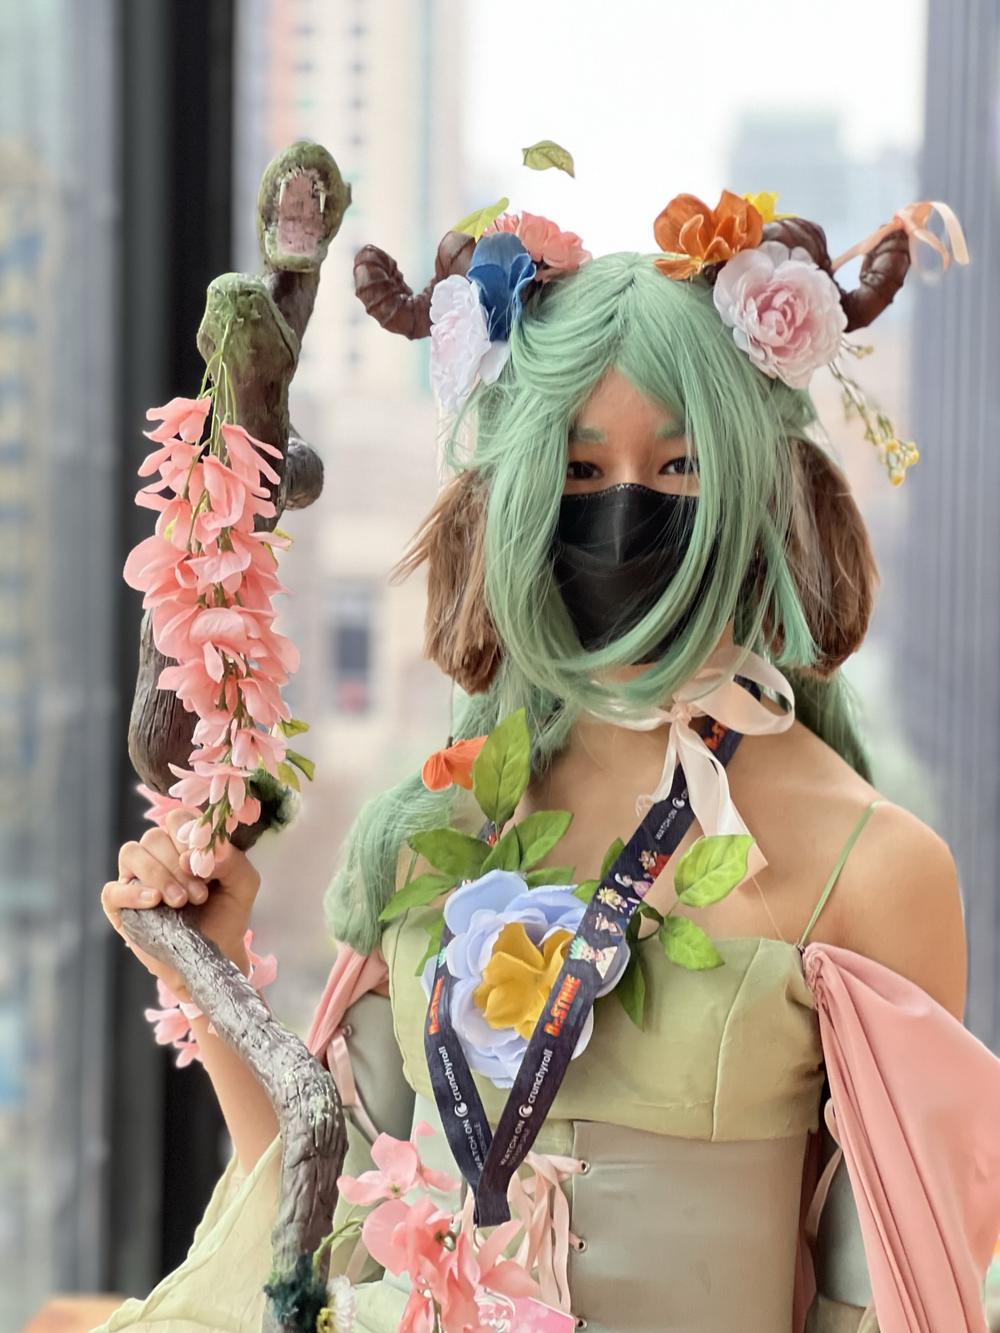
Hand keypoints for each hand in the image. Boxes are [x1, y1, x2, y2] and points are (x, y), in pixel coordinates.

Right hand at [101, 809, 261, 998]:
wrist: (215, 954)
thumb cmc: (227, 913)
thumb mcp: (243, 885)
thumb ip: (234, 861)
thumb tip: (205, 852)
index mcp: (184, 843)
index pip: (177, 819)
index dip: (190, 837)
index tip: (207, 866)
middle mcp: (157, 855)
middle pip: (154, 836)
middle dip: (178, 865)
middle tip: (198, 895)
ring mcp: (135, 879)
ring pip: (131, 853)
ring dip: (157, 874)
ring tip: (179, 902)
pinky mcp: (120, 906)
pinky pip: (112, 890)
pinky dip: (131, 892)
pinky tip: (154, 902)